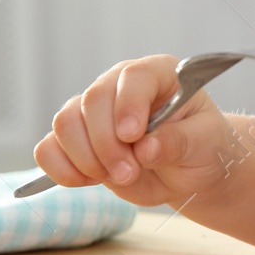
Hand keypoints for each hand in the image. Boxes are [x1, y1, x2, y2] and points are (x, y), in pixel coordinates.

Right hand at [34, 54, 242, 207]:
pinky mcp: (75, 141)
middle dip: (107, 144)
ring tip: (121, 176)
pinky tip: (90, 180)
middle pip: (91, 101)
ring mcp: (93, 112)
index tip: (133, 136)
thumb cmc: (204, 145)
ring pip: (65, 124)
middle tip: (131, 172)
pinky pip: (48, 149)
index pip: (133, 77)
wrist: (190, 169)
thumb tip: (147, 148)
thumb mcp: (206, 141)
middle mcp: (119, 86)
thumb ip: (180, 141)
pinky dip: (62, 169)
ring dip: (86, 158)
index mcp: (158, 74)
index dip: (128, 104)